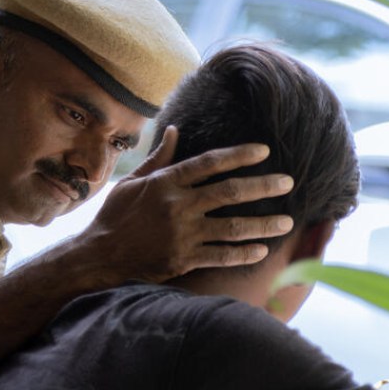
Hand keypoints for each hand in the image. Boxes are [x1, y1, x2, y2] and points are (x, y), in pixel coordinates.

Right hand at [82, 126, 293, 282]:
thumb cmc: (115, 216)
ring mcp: (183, 234)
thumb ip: (158, 158)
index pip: (209, 163)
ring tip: (287, 222)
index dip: (238, 155)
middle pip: (230, 192)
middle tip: (288, 183)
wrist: (100, 257)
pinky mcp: (183, 259)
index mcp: (166, 182)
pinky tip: (262, 250)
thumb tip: (173, 130)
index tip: (264, 151)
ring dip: (263, 224)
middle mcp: (178, 206)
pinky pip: (221, 255)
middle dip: (263, 186)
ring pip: (232, 227)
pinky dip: (243, 253)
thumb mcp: (132, 183)